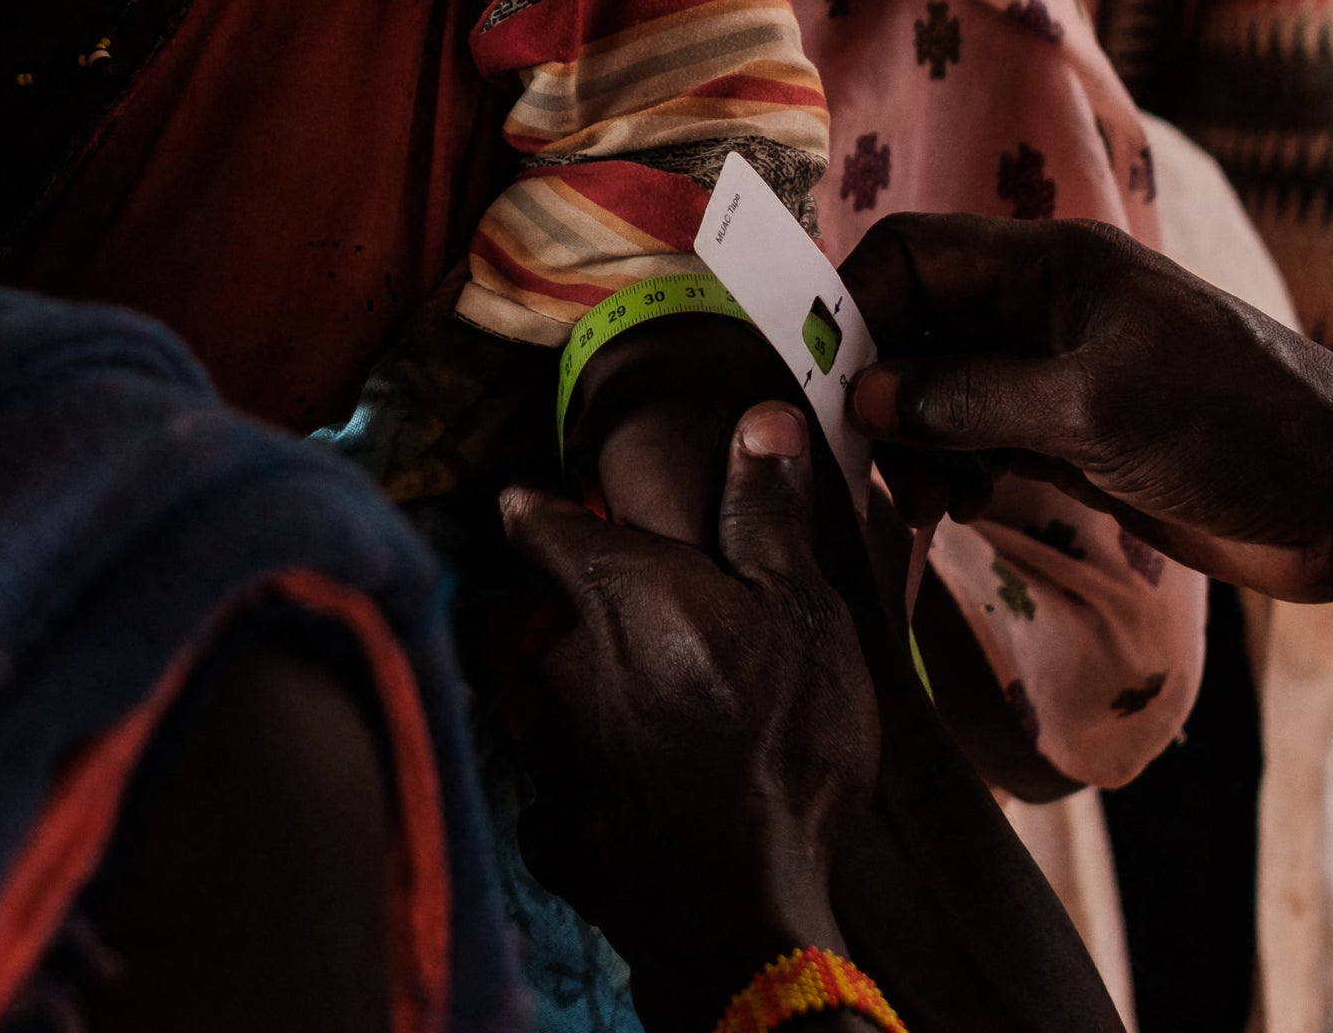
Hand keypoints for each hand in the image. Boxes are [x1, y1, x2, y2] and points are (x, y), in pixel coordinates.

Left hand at [500, 407, 875, 1018]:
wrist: (745, 912)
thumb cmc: (780, 747)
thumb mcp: (801, 614)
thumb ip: (765, 517)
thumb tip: (756, 421)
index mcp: (612, 592)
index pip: (532, 520)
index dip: (541, 510)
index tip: (547, 508)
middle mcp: (555, 660)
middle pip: (552, 622)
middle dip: (596, 630)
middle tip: (669, 654)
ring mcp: (544, 751)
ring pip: (557, 709)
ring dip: (600, 716)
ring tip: (674, 742)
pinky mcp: (551, 833)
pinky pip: (567, 797)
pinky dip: (601, 798)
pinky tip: (654, 812)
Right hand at [841, 213, 1332, 648]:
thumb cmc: (1240, 430)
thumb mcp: (1092, 409)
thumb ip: (969, 400)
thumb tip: (862, 397)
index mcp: (1056, 266)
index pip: (915, 254)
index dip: (856, 304)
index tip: (825, 380)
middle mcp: (1048, 310)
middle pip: (919, 325)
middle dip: (880, 386)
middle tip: (867, 460)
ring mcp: (1061, 375)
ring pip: (943, 390)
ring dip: (914, 441)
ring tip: (921, 500)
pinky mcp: (1077, 439)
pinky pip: (982, 440)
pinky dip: (954, 471)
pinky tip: (957, 510)